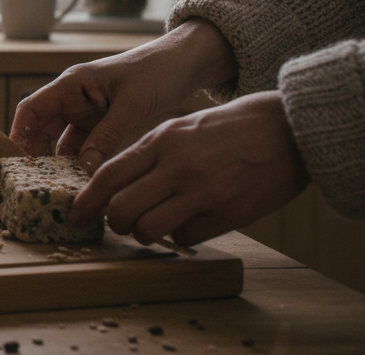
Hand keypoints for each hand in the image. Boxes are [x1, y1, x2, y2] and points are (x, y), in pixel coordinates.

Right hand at [10, 18, 236, 172]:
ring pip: (62, 142)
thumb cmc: (157, 71)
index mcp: (71, 85)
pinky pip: (84, 147)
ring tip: (58, 189)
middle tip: (36, 185)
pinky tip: (82, 183)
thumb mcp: (131, 104)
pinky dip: (81, 164)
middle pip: (41, 129)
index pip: (31, 109)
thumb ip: (107, 135)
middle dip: (36, 156)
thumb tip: (85, 169)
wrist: (185, 64)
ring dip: (60, 164)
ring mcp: (87, 113)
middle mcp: (73, 99)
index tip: (14, 163)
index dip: (18, 134)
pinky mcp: (102, 124)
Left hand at [68, 91, 310, 245]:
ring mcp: (203, 193)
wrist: (288, 129)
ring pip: (148, 229)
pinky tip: (188, 222)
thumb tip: (119, 186)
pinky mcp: (228, 214)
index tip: (75, 215)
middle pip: (121, 209)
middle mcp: (178, 167)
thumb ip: (151, 154)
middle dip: (112, 223)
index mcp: (162, 141)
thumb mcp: (182, 128)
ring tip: (152, 226)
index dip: (86, 200)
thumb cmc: (231, 128)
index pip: (108, 176)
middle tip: (118, 224)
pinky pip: (185, 237)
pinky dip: (179, 235)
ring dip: (143, 234)